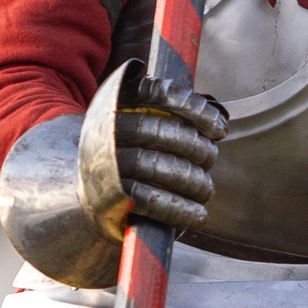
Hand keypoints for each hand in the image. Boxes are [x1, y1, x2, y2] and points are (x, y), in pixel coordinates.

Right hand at [76, 60, 227, 240]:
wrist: (88, 197)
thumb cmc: (130, 156)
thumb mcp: (143, 127)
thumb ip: (174, 118)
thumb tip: (220, 125)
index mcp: (115, 104)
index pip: (155, 92)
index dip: (191, 106)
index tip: (220, 128)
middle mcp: (104, 131)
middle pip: (158, 130)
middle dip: (195, 146)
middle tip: (210, 157)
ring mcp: (103, 165)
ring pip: (155, 165)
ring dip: (191, 179)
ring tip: (205, 188)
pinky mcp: (108, 199)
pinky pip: (149, 201)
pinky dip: (180, 209)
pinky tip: (198, 214)